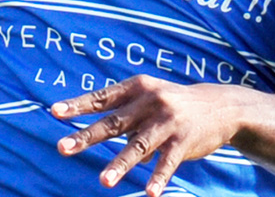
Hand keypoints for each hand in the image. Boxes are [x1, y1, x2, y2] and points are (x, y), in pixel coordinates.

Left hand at [51, 75, 243, 196]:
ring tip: (103, 181)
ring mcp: (167, 122)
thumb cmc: (173, 103)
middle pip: (113, 122)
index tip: (54, 112)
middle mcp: (150, 101)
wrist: (220, 106)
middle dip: (87, 136)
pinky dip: (158, 178)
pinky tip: (149, 193)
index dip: (78, 105)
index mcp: (138, 88)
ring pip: (138, 145)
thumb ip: (121, 109)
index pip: (102, 98)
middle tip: (62, 148)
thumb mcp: (148, 96)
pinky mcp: (184, 141)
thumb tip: (86, 124)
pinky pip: (167, 163)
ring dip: (120, 164)